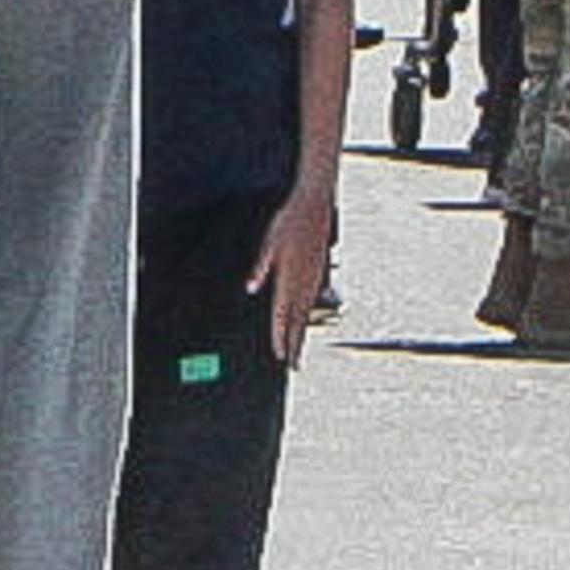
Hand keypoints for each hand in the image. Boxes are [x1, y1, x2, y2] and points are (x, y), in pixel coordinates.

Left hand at [253, 179, 337, 365]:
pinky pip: (313, 299)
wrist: (315, 204)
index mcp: (289, 278)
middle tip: (294, 366)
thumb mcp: (268, 243)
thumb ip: (260, 269)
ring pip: (307, 312)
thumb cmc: (290, 220)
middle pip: (298, 321)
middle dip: (295, 345)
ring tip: (300, 350)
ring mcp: (314, 277)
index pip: (283, 316)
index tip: (279, 356)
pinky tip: (307, 318)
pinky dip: (309, 314)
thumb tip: (250, 288)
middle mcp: (304, 282)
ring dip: (302, 333)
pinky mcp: (319, 269)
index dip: (280, 338)